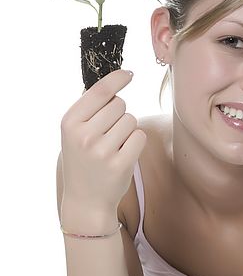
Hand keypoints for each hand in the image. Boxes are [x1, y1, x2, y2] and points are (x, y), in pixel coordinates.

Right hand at [60, 69, 146, 216]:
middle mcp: (84, 135)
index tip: (129, 74)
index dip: (117, 79)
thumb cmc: (83, 161)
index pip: (100, 91)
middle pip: (120, 104)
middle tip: (107, 135)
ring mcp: (102, 151)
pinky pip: (139, 137)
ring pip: (131, 120)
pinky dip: (135, 143)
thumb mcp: (75, 133)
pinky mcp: (120, 164)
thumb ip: (90, 109)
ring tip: (113, 147)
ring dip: (127, 130)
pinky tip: (123, 155)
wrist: (86, 201)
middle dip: (119, 114)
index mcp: (69, 122)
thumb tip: (115, 80)